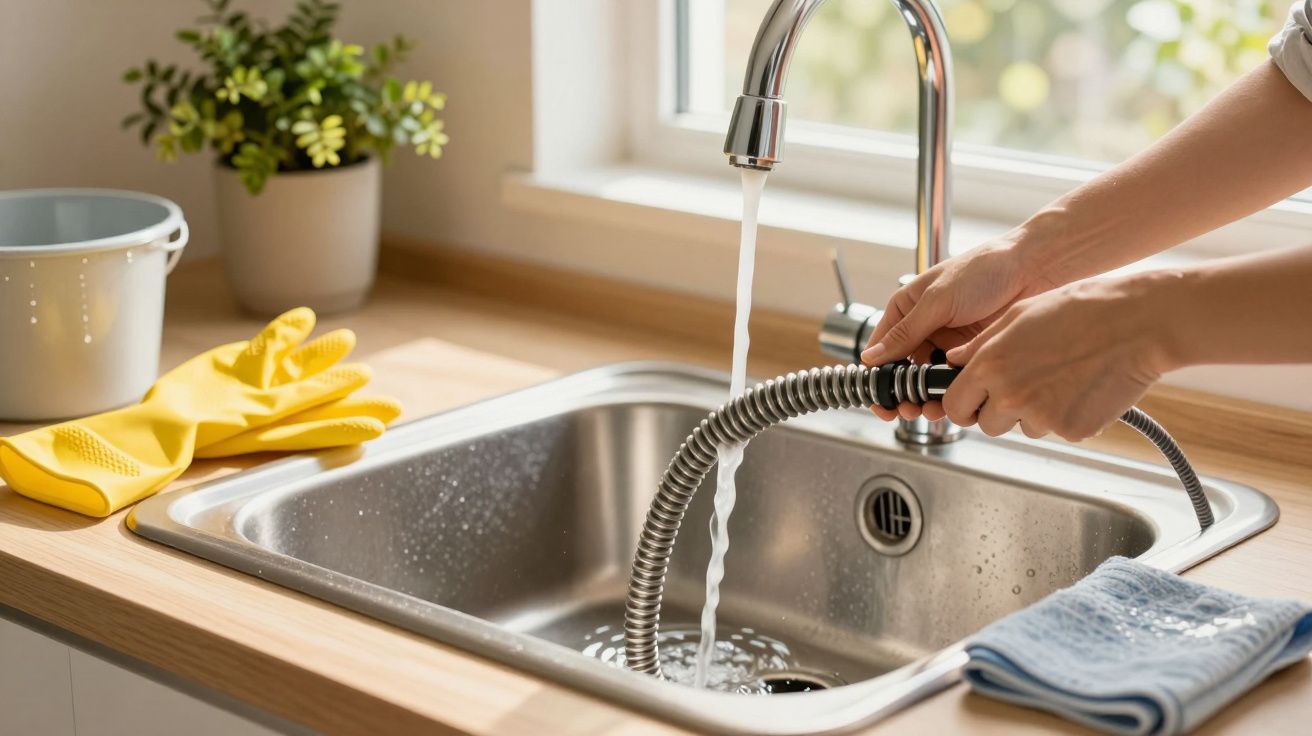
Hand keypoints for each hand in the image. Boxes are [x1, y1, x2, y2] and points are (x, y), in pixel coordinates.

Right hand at [860, 234, 1052, 420]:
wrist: (1034, 268)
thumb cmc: (984, 269)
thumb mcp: (938, 300)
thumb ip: (906, 332)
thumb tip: (870, 358)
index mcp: (906, 309)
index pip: (881, 349)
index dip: (877, 377)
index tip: (878, 400)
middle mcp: (924, 328)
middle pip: (903, 370)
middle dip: (902, 393)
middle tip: (905, 410)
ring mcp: (948, 343)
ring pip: (928, 380)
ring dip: (926, 398)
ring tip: (930, 410)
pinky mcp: (971, 355)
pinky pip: (955, 381)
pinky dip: (952, 393)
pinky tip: (953, 400)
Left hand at [941, 276, 1170, 440]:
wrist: (1138, 325)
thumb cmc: (1082, 311)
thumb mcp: (1019, 315)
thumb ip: (981, 344)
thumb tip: (954, 360)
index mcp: (990, 365)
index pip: (956, 404)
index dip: (964, 404)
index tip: (972, 402)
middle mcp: (1010, 395)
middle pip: (987, 425)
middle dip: (998, 412)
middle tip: (1023, 388)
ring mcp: (1041, 416)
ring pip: (1024, 429)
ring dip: (1034, 414)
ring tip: (1060, 379)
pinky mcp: (1072, 430)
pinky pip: (1058, 431)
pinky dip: (1066, 416)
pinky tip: (1081, 387)